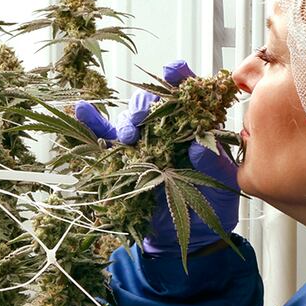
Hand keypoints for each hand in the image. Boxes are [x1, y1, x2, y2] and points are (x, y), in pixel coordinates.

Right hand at [73, 59, 240, 254]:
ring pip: (131, 118)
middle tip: (145, 119)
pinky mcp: (126, 158)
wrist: (192, 233)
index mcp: (197, 125)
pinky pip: (107, 137)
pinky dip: (94, 124)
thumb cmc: (214, 204)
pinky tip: (82, 110)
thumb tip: (197, 148)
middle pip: (154, 102)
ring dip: (127, 120)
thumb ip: (214, 164)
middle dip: (147, 105)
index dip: (181, 78)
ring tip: (128, 135)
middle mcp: (169, 128)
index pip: (189, 94)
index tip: (173, 71)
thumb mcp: (223, 182)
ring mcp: (146, 141)